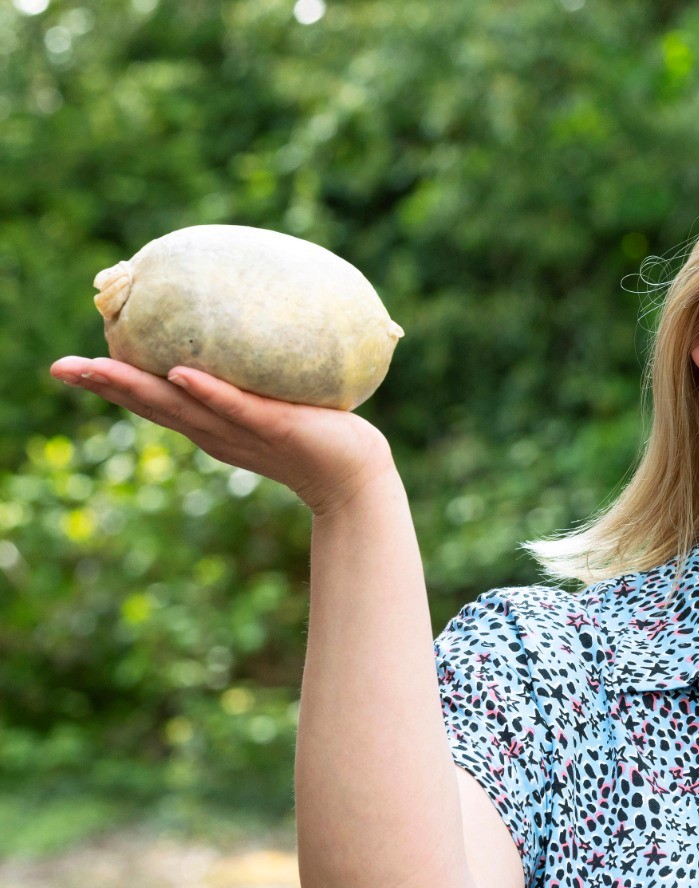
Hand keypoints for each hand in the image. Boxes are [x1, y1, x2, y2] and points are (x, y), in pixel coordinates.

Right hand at [49, 356, 395, 516]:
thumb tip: (247, 321)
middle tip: (61, 367)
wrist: (356, 475)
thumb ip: (254, 372)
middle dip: (105, 386)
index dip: (113, 384)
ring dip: (138, 388)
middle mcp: (216, 431)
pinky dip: (208, 392)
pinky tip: (180, 374)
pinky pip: (237, 407)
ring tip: (97, 367)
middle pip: (152, 405)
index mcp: (211, 424)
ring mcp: (242, 431)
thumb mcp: (274, 398)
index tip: (72, 366)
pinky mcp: (274, 428)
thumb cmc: (320, 433)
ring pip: (181, 408)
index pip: (154, 402)